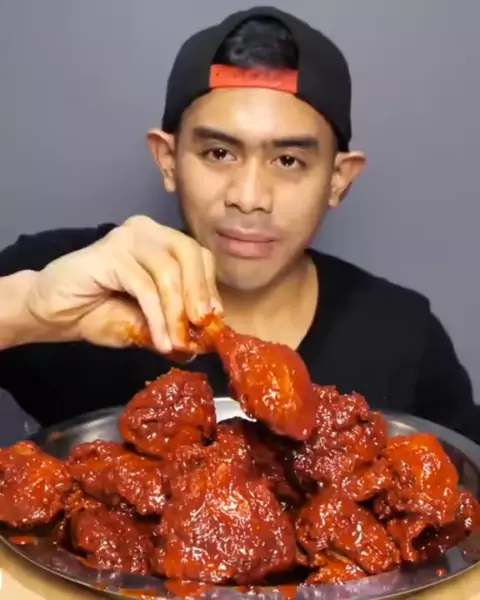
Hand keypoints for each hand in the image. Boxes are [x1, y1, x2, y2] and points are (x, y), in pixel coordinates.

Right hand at [23, 216, 221, 352]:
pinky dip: (157, 317)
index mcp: (160, 240)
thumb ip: (174, 324)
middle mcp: (147, 231)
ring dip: (176, 313)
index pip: (198, 255)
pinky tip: (160, 340)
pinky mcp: (109, 254)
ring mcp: (127, 238)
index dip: (209, 287)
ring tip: (177, 343)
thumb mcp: (147, 322)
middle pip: (189, 253)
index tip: (214, 320)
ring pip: (168, 272)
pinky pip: (144, 287)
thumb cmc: (99, 312)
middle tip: (203, 327)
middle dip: (199, 294)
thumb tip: (205, 343)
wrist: (52, 312)